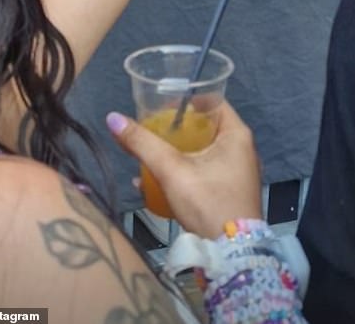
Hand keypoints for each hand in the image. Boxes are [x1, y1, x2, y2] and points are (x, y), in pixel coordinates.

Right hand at [107, 101, 261, 239]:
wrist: (231, 255)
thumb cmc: (207, 202)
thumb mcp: (172, 170)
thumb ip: (142, 143)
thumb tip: (113, 118)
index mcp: (236, 134)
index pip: (212, 101)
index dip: (186, 99)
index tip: (160, 106)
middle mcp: (242, 149)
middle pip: (204, 127)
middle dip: (175, 129)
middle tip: (151, 132)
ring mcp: (237, 173)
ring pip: (202, 151)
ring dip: (175, 153)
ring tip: (149, 158)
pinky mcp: (230, 192)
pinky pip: (204, 172)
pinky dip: (184, 172)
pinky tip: (156, 185)